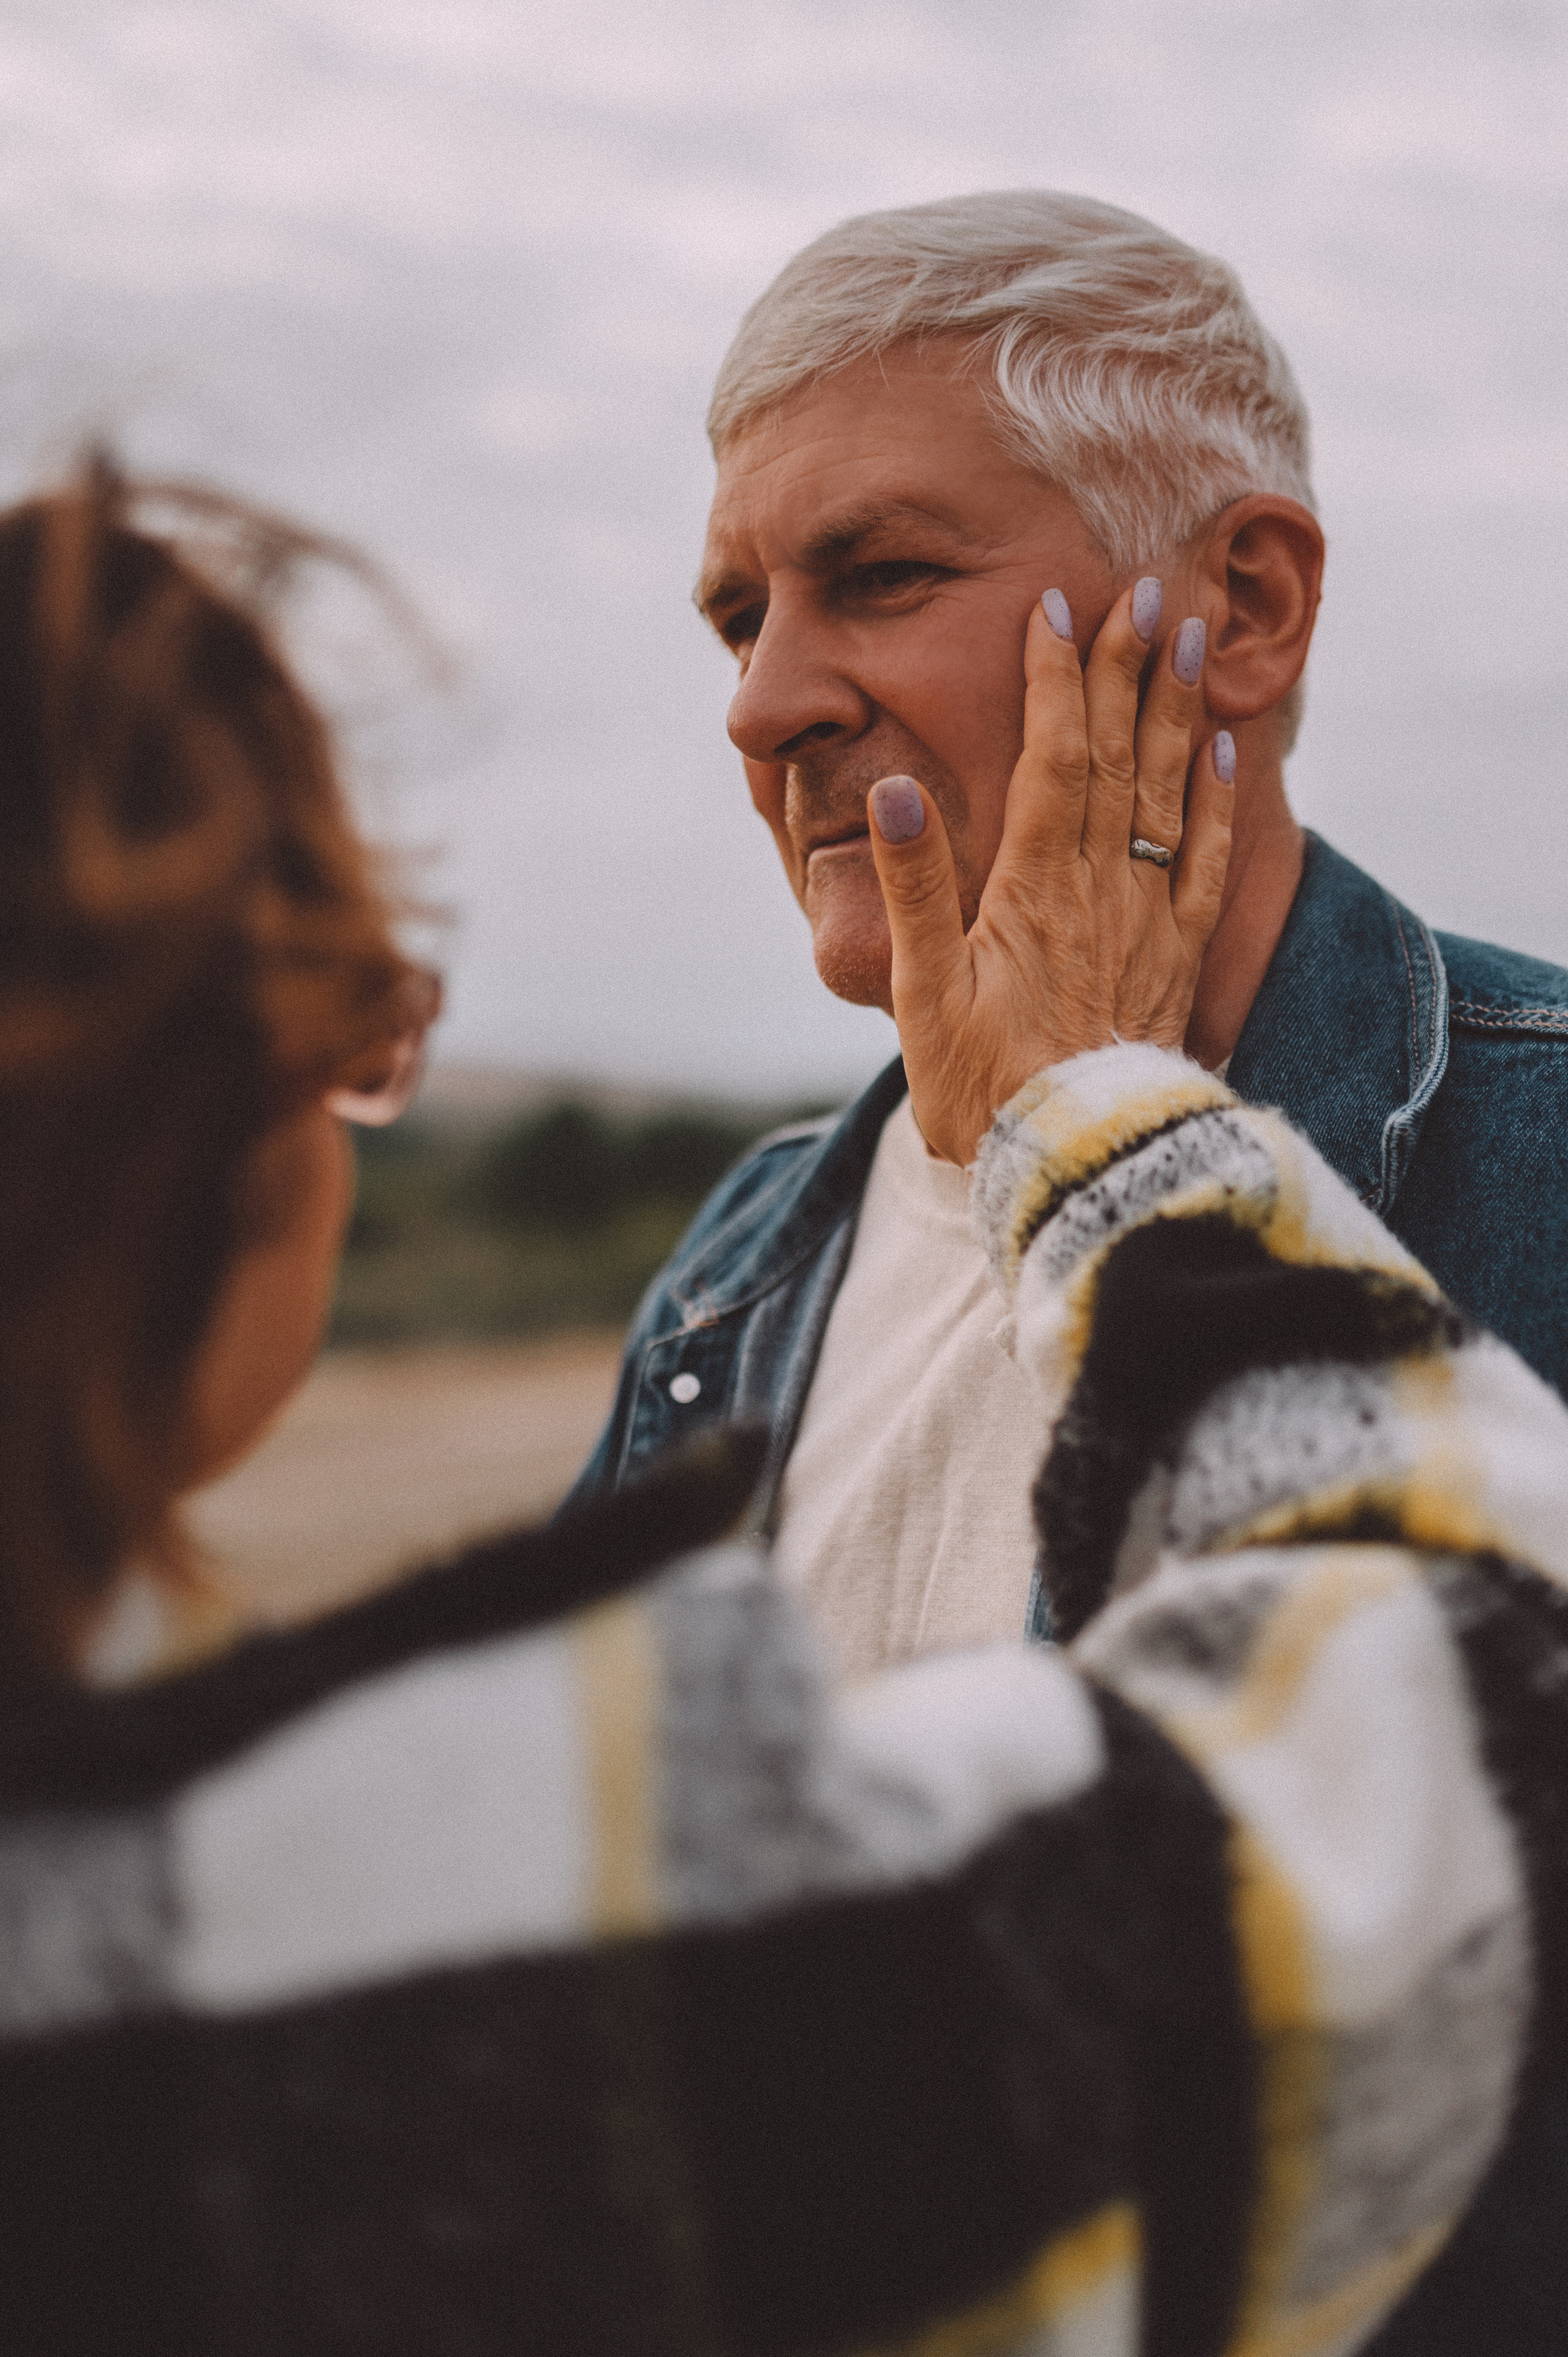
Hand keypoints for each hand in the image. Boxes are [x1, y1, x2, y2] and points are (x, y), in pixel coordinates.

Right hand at [866, 579, 1233, 1165]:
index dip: (1055, 680)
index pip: (1052, 758)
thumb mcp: (924, 992)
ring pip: (1166, 792)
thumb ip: (915, 886)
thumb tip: (894, 786)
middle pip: (1117, 757)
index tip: (1057, 609)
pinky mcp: (1174, 959)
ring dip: (1175, 711)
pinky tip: (1223, 751)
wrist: (1078, 1165)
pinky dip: (1214, 799)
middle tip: (1142, 591)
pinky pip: (1202, 862)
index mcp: (1035, 887)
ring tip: (1186, 638)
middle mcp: (1100, 889)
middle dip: (1126, 669)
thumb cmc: (985, 1088)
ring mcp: (1145, 921)